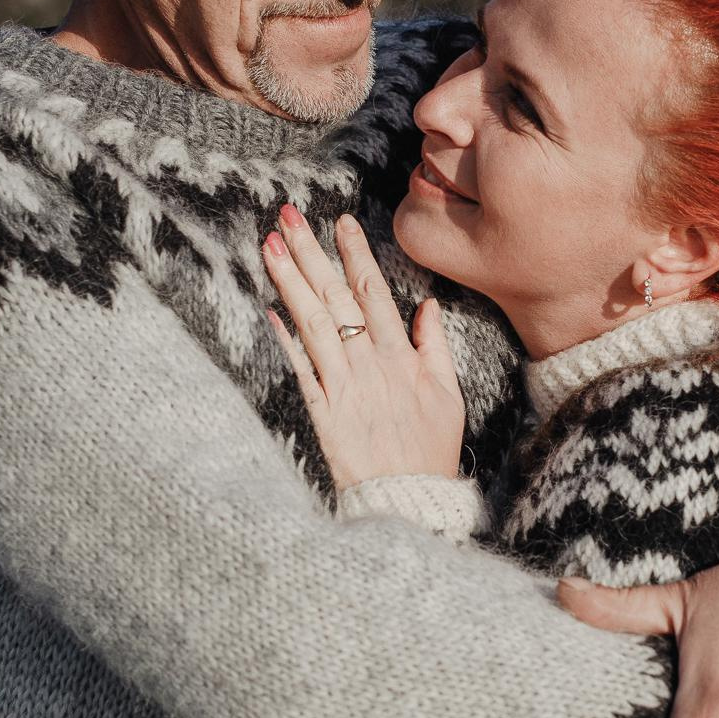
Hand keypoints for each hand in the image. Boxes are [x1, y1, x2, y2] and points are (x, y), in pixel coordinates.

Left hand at [260, 205, 464, 490]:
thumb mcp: (448, 396)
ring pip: (312, 323)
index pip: (374, 293)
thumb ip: (436, 348)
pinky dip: (285, 337)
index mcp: (401, 357)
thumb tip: (426, 306)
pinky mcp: (322, 411)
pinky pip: (300, 368)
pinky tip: (270, 308)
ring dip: (289, 282)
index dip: (355, 255)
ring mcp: (342, 386)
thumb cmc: (430, 450)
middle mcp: (369, 365)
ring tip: (270, 245)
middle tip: (288, 216)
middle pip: (336, 297)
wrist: (407, 500)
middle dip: (311, 253)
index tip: (340, 221)